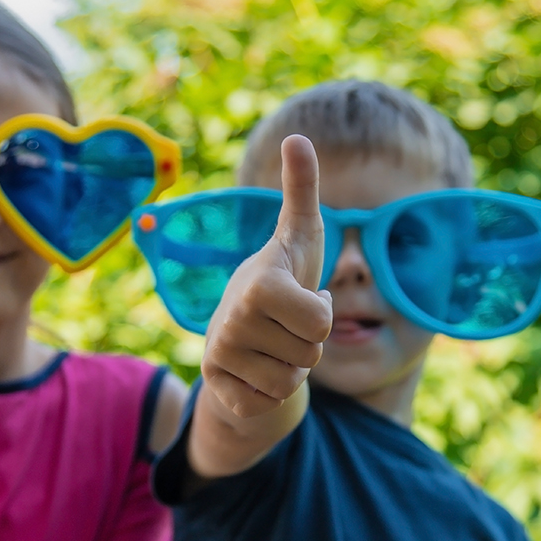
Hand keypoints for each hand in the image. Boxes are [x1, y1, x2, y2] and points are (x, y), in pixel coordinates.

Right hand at [200, 135, 332, 417]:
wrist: (241, 330)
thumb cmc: (283, 278)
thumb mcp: (300, 233)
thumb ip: (301, 187)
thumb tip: (298, 136)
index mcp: (258, 284)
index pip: (321, 323)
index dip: (321, 314)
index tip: (301, 297)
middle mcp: (231, 320)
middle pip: (310, 354)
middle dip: (307, 344)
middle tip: (284, 325)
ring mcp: (220, 357)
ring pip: (291, 382)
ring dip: (291, 367)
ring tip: (272, 345)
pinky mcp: (218, 390)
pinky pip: (268, 404)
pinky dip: (269, 392)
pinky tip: (256, 370)